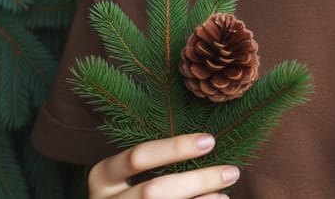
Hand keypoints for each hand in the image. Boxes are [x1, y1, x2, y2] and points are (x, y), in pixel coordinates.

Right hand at [88, 133, 239, 198]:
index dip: (175, 148)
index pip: (138, 157)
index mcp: (102, 176)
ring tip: (225, 194)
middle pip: (154, 191)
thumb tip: (206, 144)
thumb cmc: (129, 191)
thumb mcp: (130, 174)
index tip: (210, 141)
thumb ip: (158, 161)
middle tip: (231, 171)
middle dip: (197, 180)